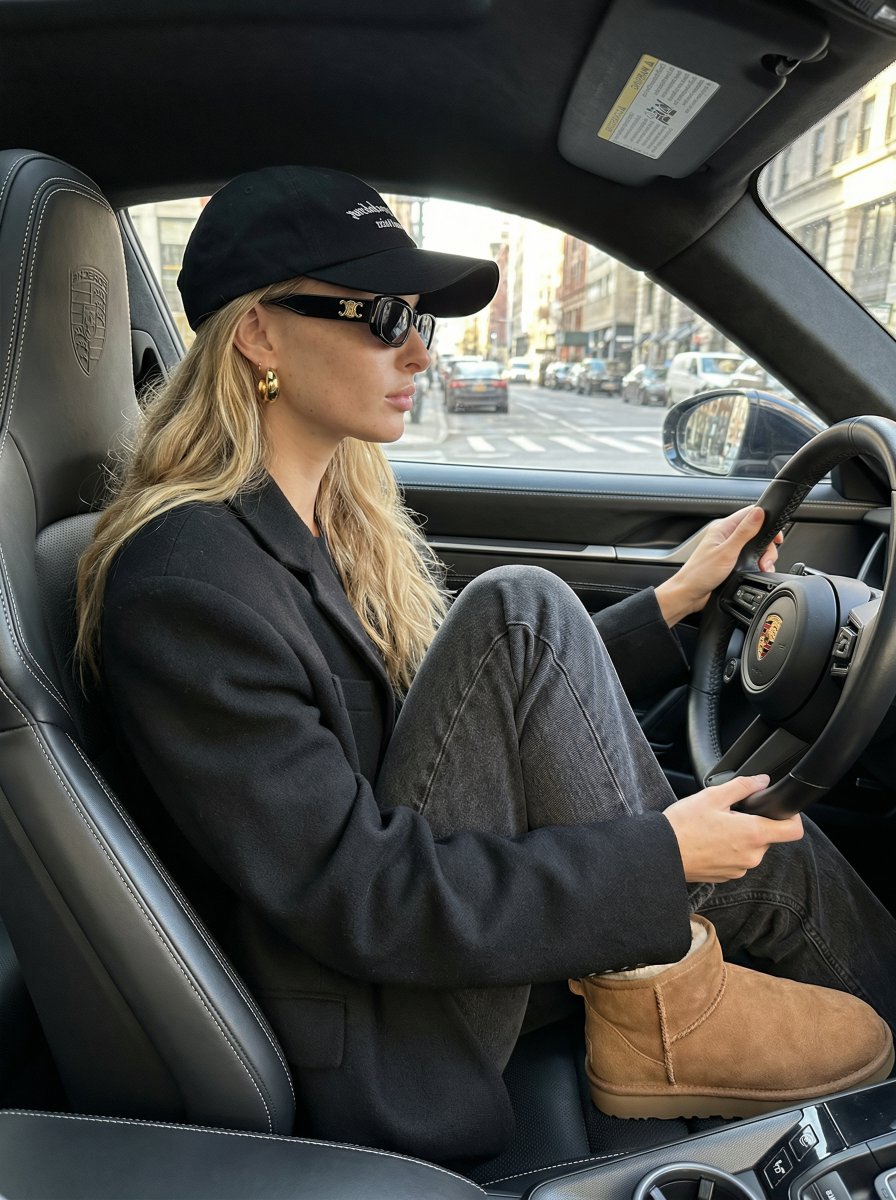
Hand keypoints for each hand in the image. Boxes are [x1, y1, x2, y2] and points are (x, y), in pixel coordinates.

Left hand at [655, 505, 782, 625]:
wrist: (689, 595)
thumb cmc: (700, 574)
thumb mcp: (726, 552)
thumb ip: (744, 532)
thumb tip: (759, 513)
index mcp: (723, 528)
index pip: (750, 514)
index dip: (766, 520)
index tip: (775, 536)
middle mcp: (726, 536)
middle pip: (756, 532)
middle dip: (766, 546)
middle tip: (766, 559)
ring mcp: (729, 549)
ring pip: (755, 547)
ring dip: (762, 557)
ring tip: (762, 567)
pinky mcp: (730, 562)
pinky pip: (749, 558)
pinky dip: (756, 564)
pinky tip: (756, 571)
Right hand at [662, 774, 803, 882]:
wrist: (660, 853)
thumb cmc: (684, 826)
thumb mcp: (712, 796)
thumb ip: (743, 786)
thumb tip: (762, 781)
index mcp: (753, 834)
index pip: (793, 830)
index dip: (791, 817)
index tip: (778, 809)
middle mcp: (752, 856)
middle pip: (768, 836)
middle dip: (753, 823)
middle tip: (728, 814)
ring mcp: (740, 869)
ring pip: (751, 848)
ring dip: (740, 837)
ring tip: (714, 828)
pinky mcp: (727, 877)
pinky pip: (737, 859)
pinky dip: (728, 850)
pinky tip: (708, 841)